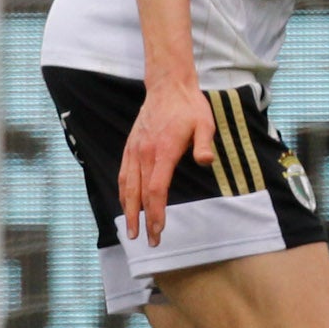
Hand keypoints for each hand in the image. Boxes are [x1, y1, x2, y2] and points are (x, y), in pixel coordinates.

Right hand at [118, 75, 215, 249]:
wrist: (168, 86)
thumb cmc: (189, 107)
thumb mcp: (205, 123)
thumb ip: (203, 144)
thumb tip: (205, 162)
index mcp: (164, 151)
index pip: (157, 189)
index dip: (156, 213)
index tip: (158, 231)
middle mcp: (145, 153)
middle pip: (140, 194)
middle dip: (143, 220)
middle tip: (148, 241)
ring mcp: (135, 150)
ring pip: (127, 186)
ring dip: (128, 211)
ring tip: (131, 231)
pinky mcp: (130, 147)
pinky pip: (123, 174)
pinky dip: (122, 193)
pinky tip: (125, 205)